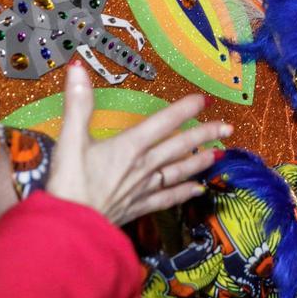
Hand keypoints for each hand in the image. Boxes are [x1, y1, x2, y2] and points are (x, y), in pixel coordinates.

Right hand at [46, 62, 232, 225]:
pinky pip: (168, 198)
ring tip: (219, 153)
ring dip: (200, 161)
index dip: (184, 109)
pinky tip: (198, 190)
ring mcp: (144, 188)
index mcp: (130, 146)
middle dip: (204, 134)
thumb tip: (77, 69)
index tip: (204, 99)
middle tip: (227, 127)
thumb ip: (78, 104)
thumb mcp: (69, 139)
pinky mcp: (139, 207)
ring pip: (179, 171)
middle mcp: (143, 166)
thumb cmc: (69, 185)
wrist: (71, 227)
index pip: (163, 121)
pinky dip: (184, 193)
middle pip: (179, 146)